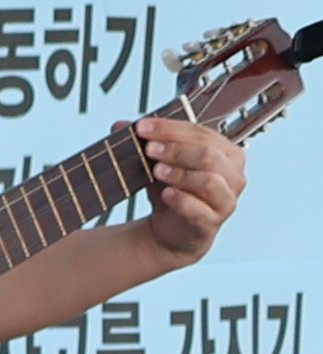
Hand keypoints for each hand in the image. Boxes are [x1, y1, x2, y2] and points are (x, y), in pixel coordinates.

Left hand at [138, 109, 249, 263]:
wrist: (169, 229)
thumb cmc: (171, 189)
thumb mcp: (157, 163)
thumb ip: (144, 143)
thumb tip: (120, 124)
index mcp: (226, 152)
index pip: (201, 133)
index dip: (171, 128)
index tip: (142, 127)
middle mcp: (232, 174)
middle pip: (208, 155)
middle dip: (176, 149)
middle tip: (149, 149)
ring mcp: (226, 199)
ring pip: (209, 181)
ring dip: (180, 173)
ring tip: (156, 170)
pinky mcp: (213, 221)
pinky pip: (201, 210)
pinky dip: (183, 200)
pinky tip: (166, 194)